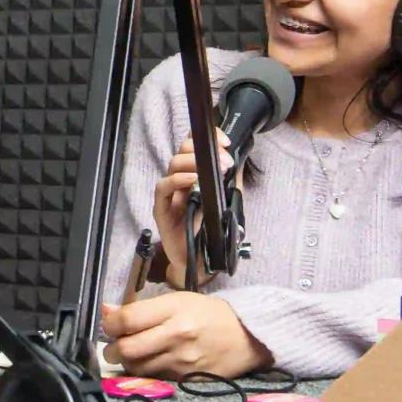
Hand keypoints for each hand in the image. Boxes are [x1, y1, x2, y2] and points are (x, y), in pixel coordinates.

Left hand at [98, 292, 270, 378]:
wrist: (248, 337)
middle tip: (115, 347)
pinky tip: (153, 364)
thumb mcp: (178, 300)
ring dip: (128, 364)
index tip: (111, 324)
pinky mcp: (187, 380)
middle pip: (127, 349)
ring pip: (137, 368)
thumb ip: (142, 308)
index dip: (110, 324)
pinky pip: (155, 379)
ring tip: (134, 355)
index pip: (128, 319)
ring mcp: (182, 361)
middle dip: (112, 350)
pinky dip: (147, 373)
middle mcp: (176, 336)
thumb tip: (107, 311)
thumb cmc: (210, 314)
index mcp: (174, 309)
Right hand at [150, 131, 229, 289]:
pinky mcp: (161, 209)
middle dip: (204, 149)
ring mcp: (170, 194)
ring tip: (212, 169)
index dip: (208, 138)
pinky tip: (191, 180)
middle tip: (225, 161)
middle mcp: (180, 180)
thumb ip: (230, 183)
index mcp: (194, 175)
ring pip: (173, 164)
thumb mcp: (225, 203)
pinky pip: (163, 187)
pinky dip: (177, 180)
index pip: (195, 146)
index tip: (226, 141)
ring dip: (193, 161)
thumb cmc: (209, 232)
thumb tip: (239, 162)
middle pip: (182, 150)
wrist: (198, 262)